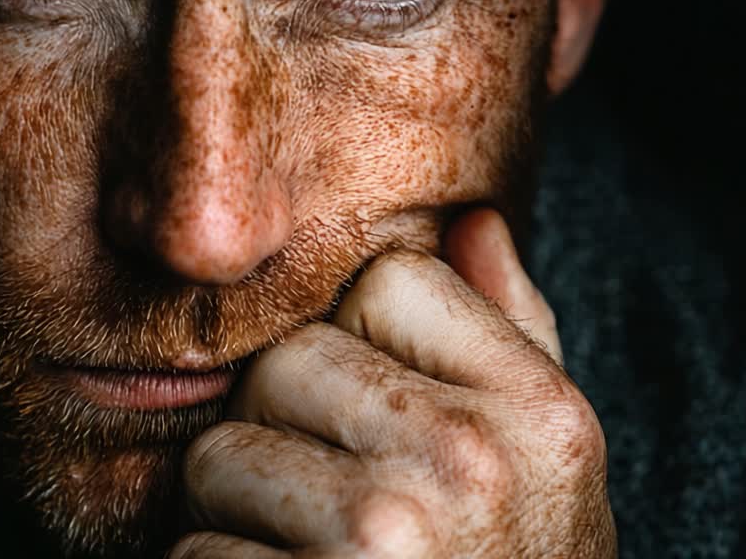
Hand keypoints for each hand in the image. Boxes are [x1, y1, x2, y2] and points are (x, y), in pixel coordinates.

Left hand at [171, 209, 614, 557]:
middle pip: (290, 359)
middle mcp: (470, 463)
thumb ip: (517, 333)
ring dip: (243, 517)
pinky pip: (193, 555)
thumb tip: (475, 220)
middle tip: (337, 502)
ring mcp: (387, 538)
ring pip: (222, 453)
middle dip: (290, 428)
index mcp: (540, 412)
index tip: (384, 414)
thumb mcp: (551, 465)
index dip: (365, 341)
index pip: (390, 279)